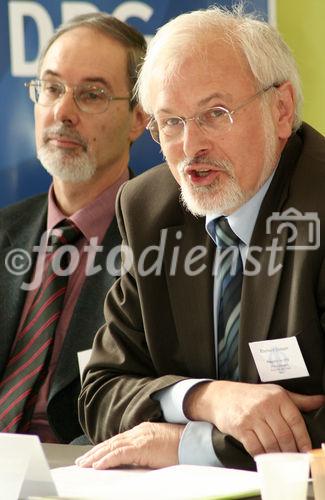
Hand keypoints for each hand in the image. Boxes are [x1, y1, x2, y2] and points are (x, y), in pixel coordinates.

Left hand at [75, 422, 183, 469]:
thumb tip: (134, 462)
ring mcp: (141, 437)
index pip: (119, 440)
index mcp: (143, 431)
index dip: (104, 448)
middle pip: (112, 442)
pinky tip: (97, 465)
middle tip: (82, 461)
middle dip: (95, 452)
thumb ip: (146, 451)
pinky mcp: (143, 446)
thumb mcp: (160, 448)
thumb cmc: (182, 446)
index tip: (93, 456)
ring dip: (96, 456)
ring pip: (112, 447)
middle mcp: (139, 432)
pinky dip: (107, 459)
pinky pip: (120, 453)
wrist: (195, 441)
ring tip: (84, 464)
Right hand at [184, 381, 324, 456]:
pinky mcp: (240, 427)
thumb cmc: (250, 395)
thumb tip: (320, 400)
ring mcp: (252, 416)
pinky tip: (264, 456)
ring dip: (277, 454)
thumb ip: (298, 400)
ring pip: (271, 443)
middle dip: (290, 450)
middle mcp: (265, 405)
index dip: (303, 439)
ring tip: (279, 458)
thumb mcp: (275, 392)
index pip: (295, 421)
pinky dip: (261, 455)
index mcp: (277, 396)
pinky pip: (255, 447)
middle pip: (284, 435)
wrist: (221, 396)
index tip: (305, 450)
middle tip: (292, 457)